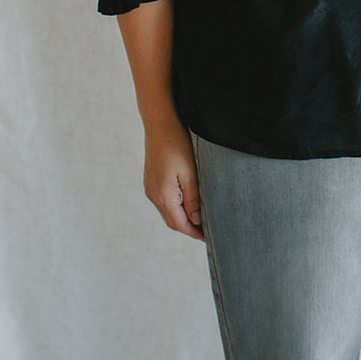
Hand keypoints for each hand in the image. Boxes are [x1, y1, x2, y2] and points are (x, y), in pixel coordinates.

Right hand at [142, 117, 203, 239]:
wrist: (160, 122)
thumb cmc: (177, 144)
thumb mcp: (191, 173)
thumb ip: (193, 199)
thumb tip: (197, 221)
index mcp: (163, 196)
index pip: (180, 225)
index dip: (195, 233)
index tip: (210, 237)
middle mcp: (153, 195)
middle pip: (173, 222)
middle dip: (190, 229)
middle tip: (208, 231)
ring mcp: (150, 188)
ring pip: (168, 212)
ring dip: (183, 219)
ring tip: (201, 219)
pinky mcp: (151, 181)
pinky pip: (164, 202)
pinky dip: (176, 208)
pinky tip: (188, 204)